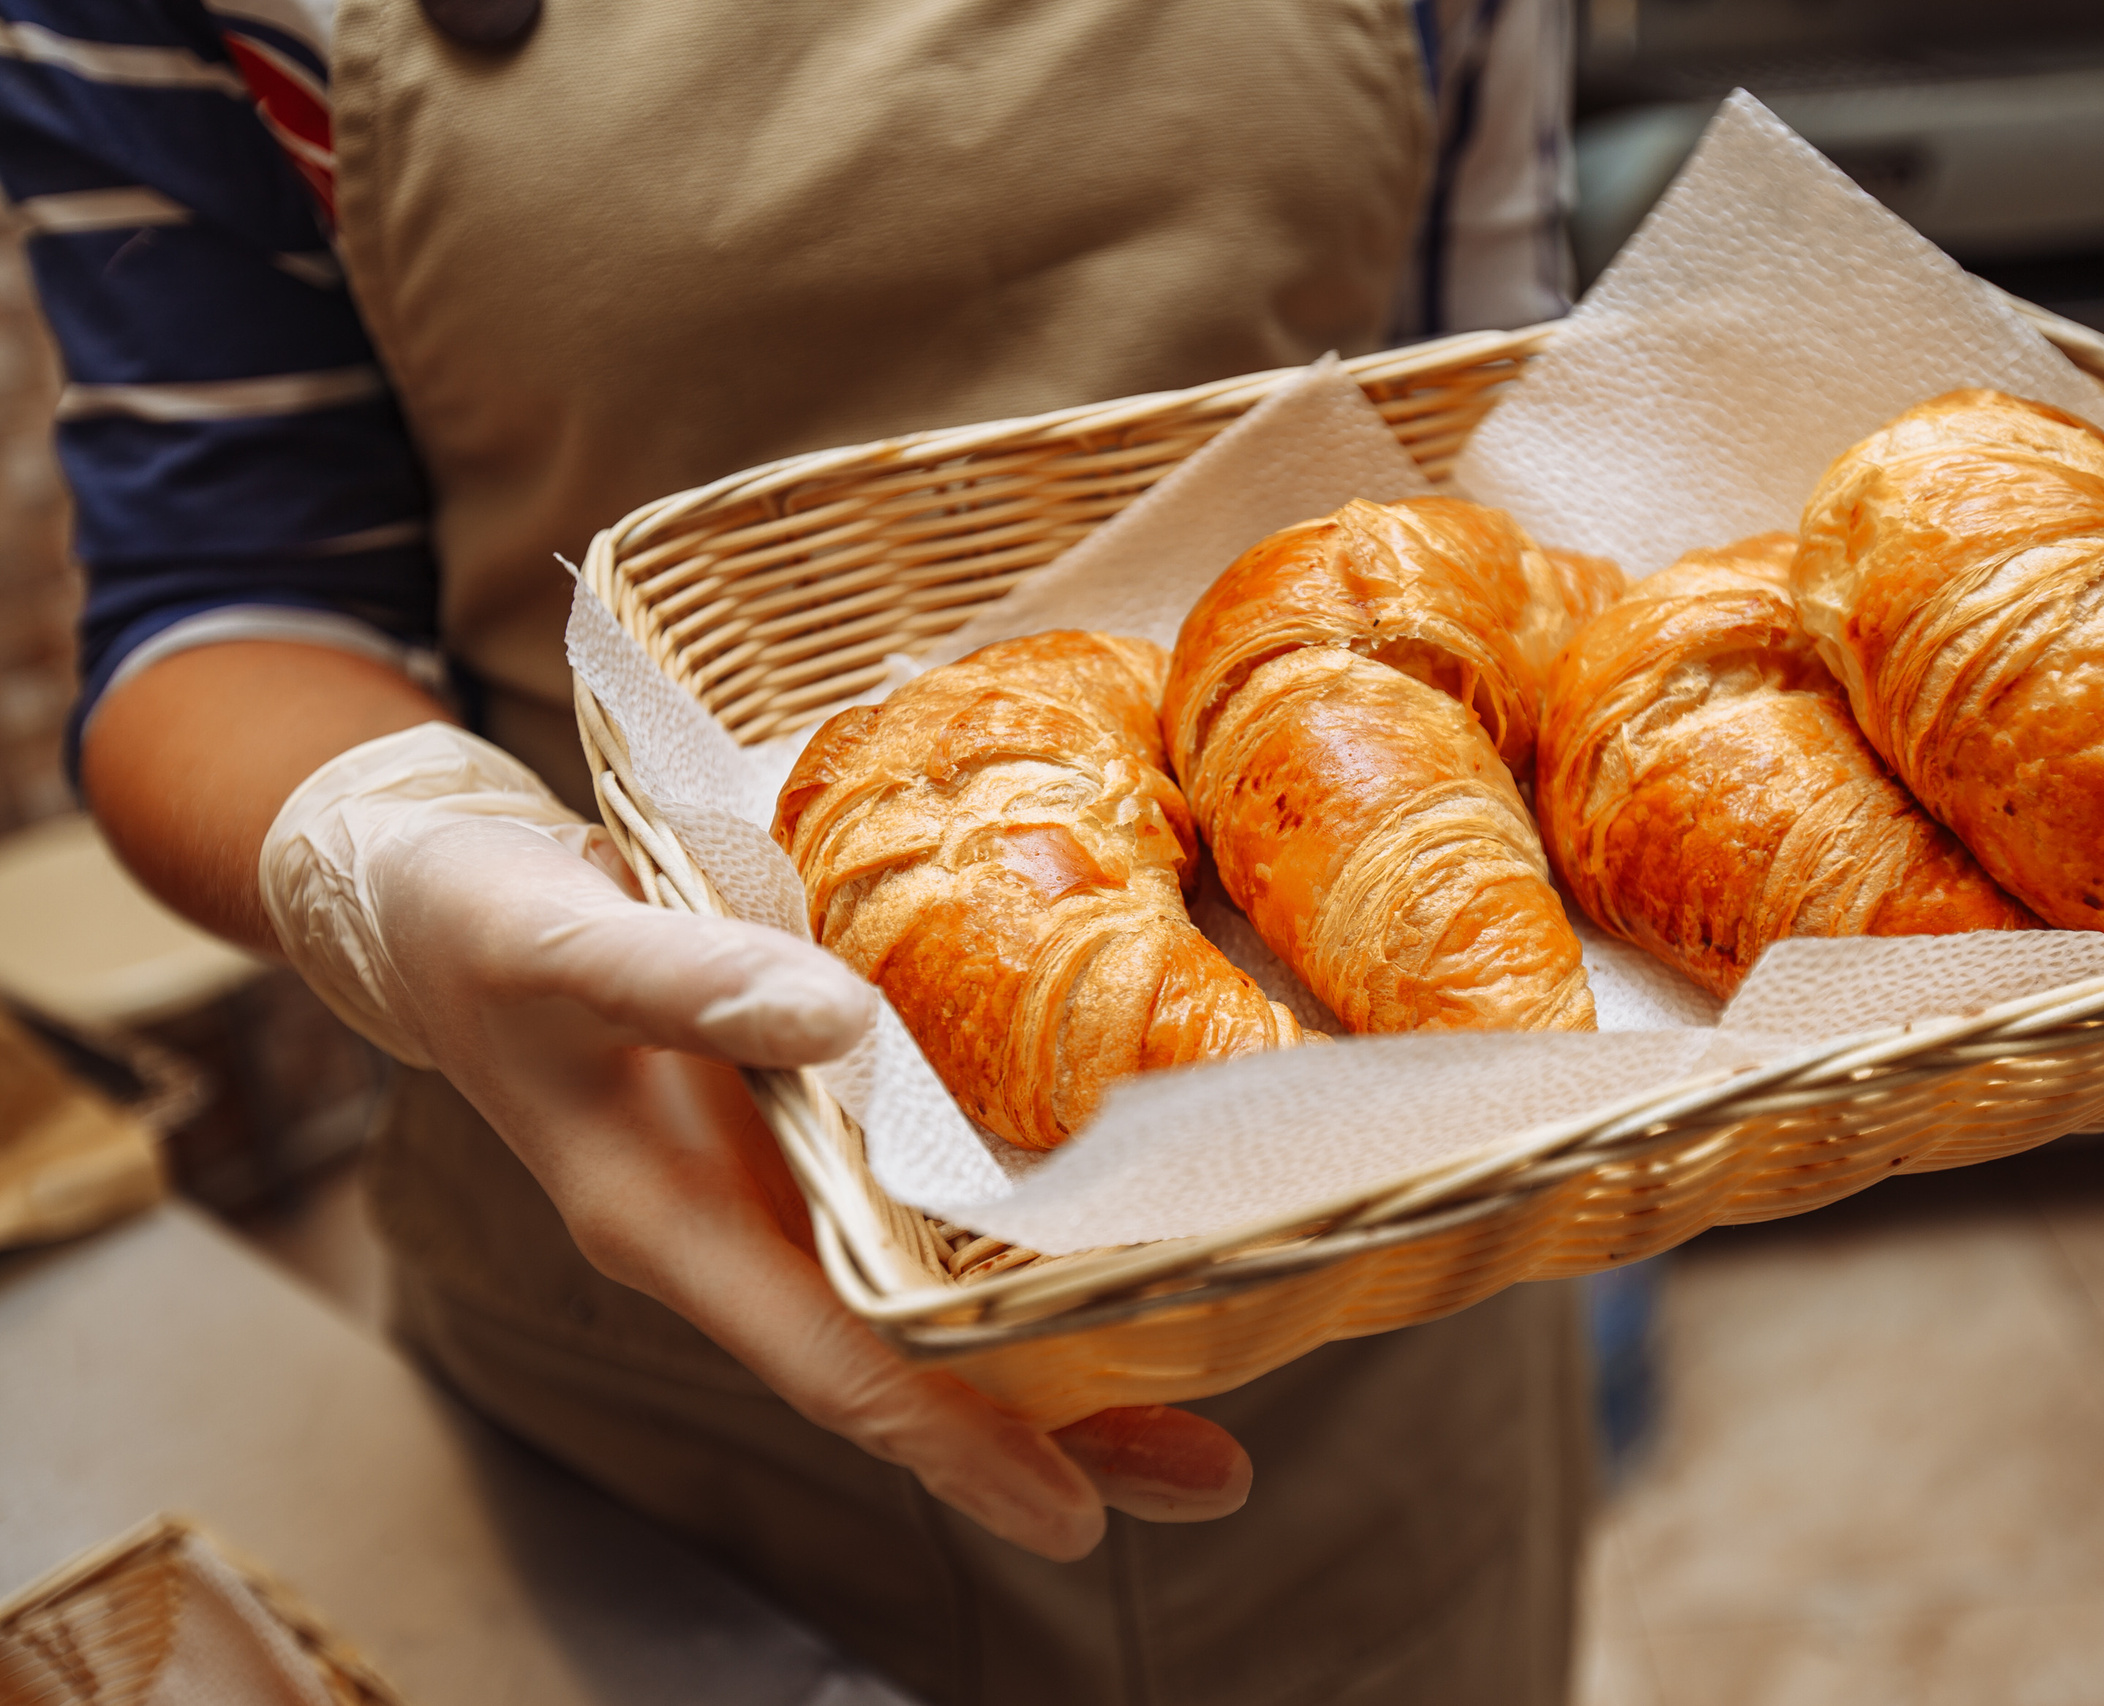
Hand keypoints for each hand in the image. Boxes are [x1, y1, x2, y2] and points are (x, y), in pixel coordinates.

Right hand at [262, 722, 1248, 1558]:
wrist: (440, 912)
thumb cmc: (481, 930)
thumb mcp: (558, 941)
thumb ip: (681, 979)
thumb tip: (835, 1017)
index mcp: (670, 1227)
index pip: (832, 1365)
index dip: (952, 1440)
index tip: (1074, 1513)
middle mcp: (735, 1245)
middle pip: (907, 1375)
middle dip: (1053, 1437)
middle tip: (1214, 1480)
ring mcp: (770, 1209)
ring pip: (924, 1322)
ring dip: (1057, 1372)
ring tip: (1203, 1422)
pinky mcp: (798, 1154)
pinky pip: (915, 1240)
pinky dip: (1011, 1265)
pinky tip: (1105, 1264)